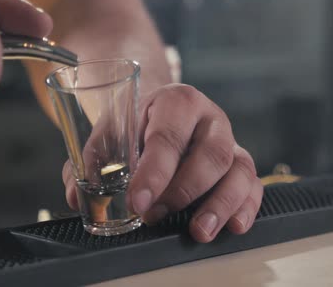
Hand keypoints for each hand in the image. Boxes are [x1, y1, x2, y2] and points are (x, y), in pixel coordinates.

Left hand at [63, 84, 262, 242]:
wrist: (164, 111)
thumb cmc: (140, 123)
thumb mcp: (114, 129)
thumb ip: (93, 160)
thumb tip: (78, 196)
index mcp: (177, 102)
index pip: (169, 136)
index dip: (155, 172)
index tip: (138, 201)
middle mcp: (210, 119)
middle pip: (211, 155)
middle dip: (183, 191)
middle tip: (154, 216)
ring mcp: (230, 141)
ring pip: (239, 170)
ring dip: (220, 204)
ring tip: (199, 231)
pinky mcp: (241, 162)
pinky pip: (253, 184)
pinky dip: (246, 207)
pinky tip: (233, 226)